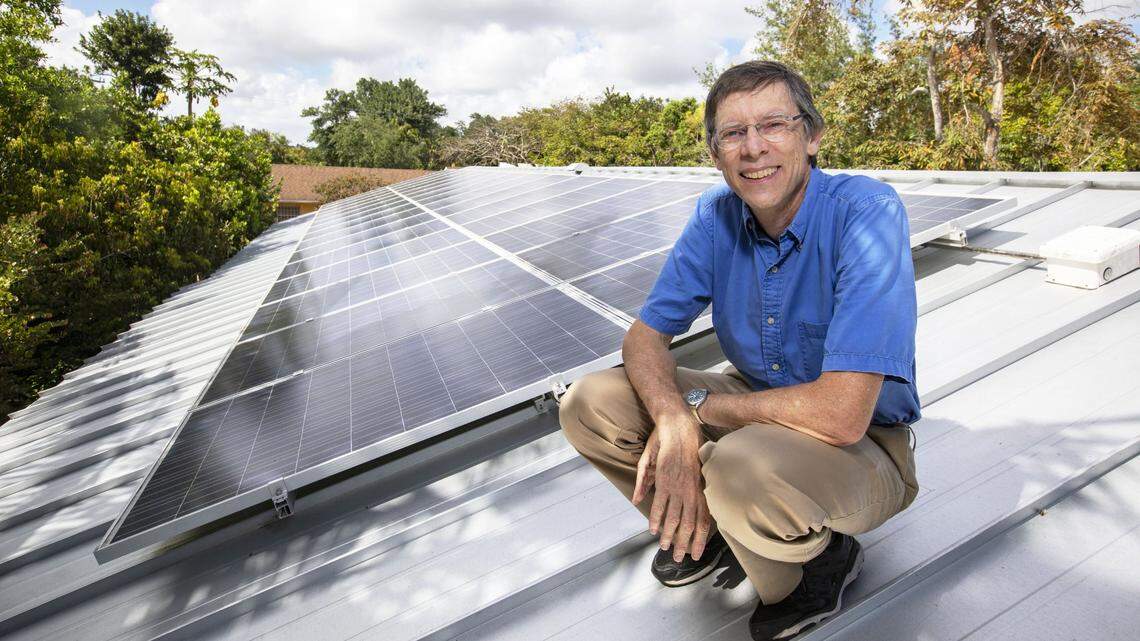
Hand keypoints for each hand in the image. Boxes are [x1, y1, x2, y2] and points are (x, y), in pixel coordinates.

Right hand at [632, 417, 712, 561]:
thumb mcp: (686, 468)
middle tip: (678, 558)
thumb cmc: (687, 446)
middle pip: (690, 525)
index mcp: (700, 491)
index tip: (696, 554)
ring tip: (665, 549)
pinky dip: (656, 518)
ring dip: (670, 535)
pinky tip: (653, 529)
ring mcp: (679, 487)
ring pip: (675, 518)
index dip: (700, 539)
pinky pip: (661, 504)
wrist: (681, 428)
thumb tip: (650, 500)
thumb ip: (676, 487)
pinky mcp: (666, 480)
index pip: (703, 521)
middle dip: (683, 544)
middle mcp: (691, 492)